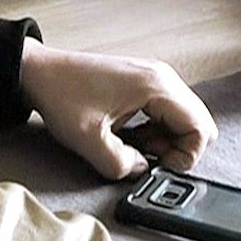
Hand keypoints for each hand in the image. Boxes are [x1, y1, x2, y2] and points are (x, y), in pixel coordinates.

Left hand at [18, 39, 215, 179]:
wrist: (40, 72)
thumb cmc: (61, 95)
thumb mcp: (89, 142)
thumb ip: (122, 166)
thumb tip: (143, 169)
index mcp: (155, 86)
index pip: (200, 128)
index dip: (185, 157)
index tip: (158, 165)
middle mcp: (161, 76)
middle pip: (198, 122)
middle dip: (179, 148)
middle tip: (147, 155)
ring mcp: (153, 76)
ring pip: (184, 117)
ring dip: (167, 138)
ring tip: (134, 145)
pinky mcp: (143, 81)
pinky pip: (167, 110)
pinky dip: (157, 128)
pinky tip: (131, 134)